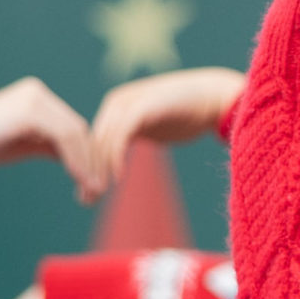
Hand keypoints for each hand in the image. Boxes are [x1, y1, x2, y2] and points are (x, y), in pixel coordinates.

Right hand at [0, 77, 103, 199]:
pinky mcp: (29, 110)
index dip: (87, 158)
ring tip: (92, 193)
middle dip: (92, 163)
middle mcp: (38, 93)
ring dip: (88, 166)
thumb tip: (81, 163)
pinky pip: (65, 137)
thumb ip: (51, 147)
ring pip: (76, 134)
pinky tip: (80, 181)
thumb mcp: (25, 145)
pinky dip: (76, 161)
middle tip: (97, 193)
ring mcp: (34, 98)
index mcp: (38, 98)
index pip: (74, 128)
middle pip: (80, 130)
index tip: (92, 186)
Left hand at [90, 66, 243, 190]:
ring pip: (104, 140)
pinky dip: (116, 157)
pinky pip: (121, 135)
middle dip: (88, 173)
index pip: (94, 141)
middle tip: (87, 201)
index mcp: (115, 107)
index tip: (87, 195)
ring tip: (99, 194)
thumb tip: (121, 161)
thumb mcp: (153, 127)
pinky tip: (117, 177)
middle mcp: (116, 103)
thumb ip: (135, 136)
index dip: (88, 168)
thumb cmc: (186, 115)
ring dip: (100, 169)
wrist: (212, 97)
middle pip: (94, 142)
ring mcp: (128, 103)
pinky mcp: (141, 108)